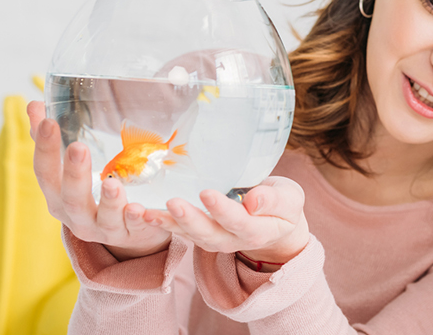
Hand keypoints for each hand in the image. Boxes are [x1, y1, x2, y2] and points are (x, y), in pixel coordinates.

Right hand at [27, 101, 171, 260]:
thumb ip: (53, 140)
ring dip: (108, 200)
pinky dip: (135, 219)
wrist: (127, 234)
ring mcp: (104, 229)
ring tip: (111, 181)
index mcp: (58, 197)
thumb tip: (34, 103)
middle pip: (71, 198)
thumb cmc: (92, 196)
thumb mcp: (70, 172)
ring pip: (103, 218)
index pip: (44, 172)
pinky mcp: (131, 234)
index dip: (44, 148)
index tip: (48, 121)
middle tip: (78, 147)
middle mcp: (76, 217)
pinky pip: (133, 228)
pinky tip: (138, 208)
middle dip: (74, 173)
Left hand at [144, 177, 310, 265]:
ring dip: (167, 224)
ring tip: (146, 211)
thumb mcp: (290, 199)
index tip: (207, 193)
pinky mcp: (199, 233)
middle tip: (173, 203)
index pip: (239, 222)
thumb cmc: (283, 205)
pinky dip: (160, 222)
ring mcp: (213, 239)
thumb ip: (275, 200)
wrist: (275, 223)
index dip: (222, 210)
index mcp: (257, 230)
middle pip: (208, 234)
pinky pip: (178, 230)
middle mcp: (232, 240)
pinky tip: (141, 210)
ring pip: (189, 235)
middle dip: (189, 220)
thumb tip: (254, 199)